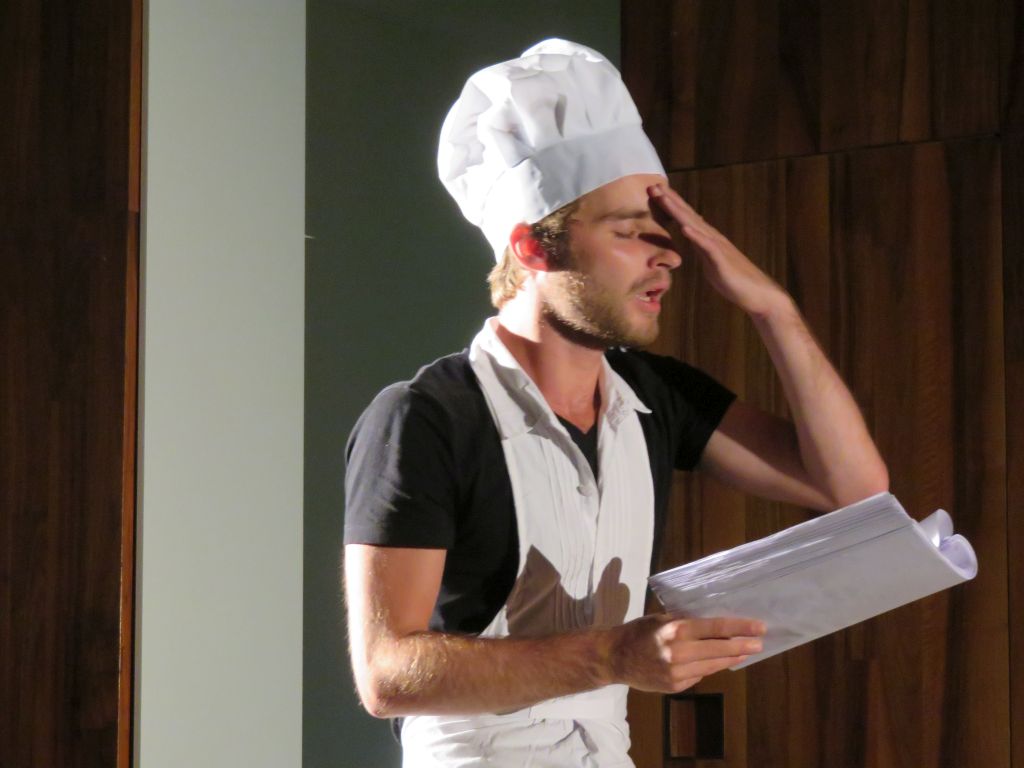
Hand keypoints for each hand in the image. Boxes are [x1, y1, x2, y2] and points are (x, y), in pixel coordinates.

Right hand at [605, 613, 765, 692]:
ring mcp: (677, 672)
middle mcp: (678, 653)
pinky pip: (700, 675)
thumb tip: (715, 624)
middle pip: (718, 649)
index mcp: (675, 630)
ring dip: (730, 658)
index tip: (758, 626)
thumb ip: (685, 622)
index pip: (714, 628)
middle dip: (742, 645)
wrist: (614, 658)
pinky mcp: (675, 686)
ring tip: (745, 652)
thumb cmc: (638, 632)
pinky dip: (711, 667)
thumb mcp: (661, 619)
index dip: (739, 627)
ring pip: (712, 665)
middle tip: (760, 643)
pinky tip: (720, 662)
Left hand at [648, 183, 787, 317]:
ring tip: (665, 199)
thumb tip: (692, 237)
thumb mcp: (710, 261)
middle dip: (670, 201)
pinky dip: (696, 237)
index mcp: (706, 238)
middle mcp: (712, 237)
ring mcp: (717, 247)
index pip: (685, 218)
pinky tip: (685, 228)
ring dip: (679, 212)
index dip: (670, 204)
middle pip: (687, 216)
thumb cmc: (732, 279)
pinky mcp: (721, 261)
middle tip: (653, 186)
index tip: (654, 191)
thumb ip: (701, 247)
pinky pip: (708, 247)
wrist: (756, 293)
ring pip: (695, 226)